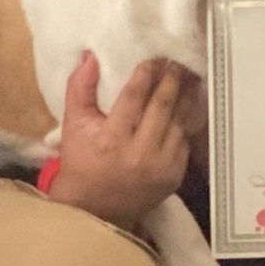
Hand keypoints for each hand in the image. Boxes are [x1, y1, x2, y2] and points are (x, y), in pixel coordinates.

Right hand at [46, 53, 197, 228]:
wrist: (95, 209)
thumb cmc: (81, 162)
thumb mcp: (73, 125)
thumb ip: (79, 88)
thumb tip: (91, 56)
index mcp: (111, 139)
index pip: (133, 97)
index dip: (146, 73)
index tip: (154, 57)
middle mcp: (139, 153)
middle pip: (162, 106)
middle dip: (172, 79)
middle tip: (178, 60)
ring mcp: (160, 167)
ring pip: (179, 122)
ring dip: (186, 96)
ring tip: (190, 76)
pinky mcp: (174, 176)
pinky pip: (184, 141)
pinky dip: (187, 121)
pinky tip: (188, 104)